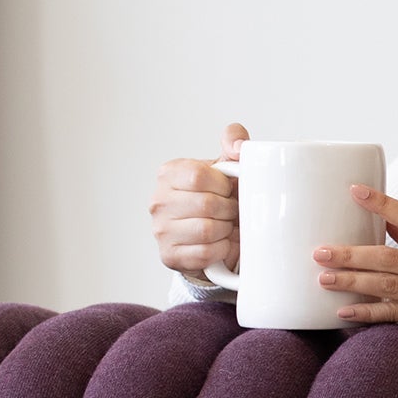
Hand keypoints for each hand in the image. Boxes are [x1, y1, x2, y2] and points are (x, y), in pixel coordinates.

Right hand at [150, 123, 246, 279]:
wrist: (212, 233)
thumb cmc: (219, 196)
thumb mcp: (227, 165)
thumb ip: (234, 141)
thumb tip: (239, 147)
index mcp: (169, 174)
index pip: (198, 175)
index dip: (223, 184)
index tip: (228, 189)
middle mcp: (158, 201)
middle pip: (207, 204)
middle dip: (230, 209)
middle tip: (232, 211)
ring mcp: (160, 230)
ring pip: (207, 231)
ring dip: (226, 230)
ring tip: (227, 226)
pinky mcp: (169, 256)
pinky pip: (205, 253)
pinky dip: (221, 250)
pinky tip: (221, 243)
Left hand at [313, 184, 397, 324]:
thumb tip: (376, 214)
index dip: (383, 204)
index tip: (355, 191)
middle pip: (389, 258)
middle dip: (352, 255)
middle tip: (320, 252)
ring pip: (386, 286)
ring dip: (352, 282)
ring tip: (324, 278)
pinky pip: (390, 314)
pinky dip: (366, 313)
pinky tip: (343, 311)